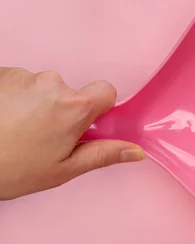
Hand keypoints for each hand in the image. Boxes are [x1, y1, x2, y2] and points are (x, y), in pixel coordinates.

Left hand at [0, 67, 144, 199]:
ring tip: (16, 130)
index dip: (101, 107)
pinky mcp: (1, 74)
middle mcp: (51, 84)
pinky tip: (4, 119)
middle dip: (63, 110)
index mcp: (73, 108)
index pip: (106, 91)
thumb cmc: (10, 168)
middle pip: (71, 91)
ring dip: (36, 104)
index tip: (87, 124)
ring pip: (43, 88)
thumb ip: (103, 155)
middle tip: (44, 137)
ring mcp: (23, 77)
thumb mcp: (63, 169)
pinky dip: (14, 97)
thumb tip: (133, 151)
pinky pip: (19, 83)